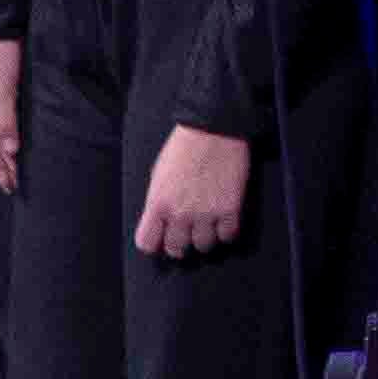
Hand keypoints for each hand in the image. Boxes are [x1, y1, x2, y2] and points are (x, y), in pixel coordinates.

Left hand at [136, 123, 253, 260]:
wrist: (214, 129)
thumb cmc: (183, 147)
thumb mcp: (158, 174)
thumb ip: (158, 201)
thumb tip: (160, 221)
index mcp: (157, 204)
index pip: (147, 243)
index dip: (153, 243)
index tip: (160, 237)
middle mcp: (180, 214)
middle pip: (176, 249)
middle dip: (179, 244)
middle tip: (185, 233)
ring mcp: (206, 214)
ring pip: (203, 246)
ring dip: (203, 238)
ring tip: (205, 224)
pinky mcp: (230, 210)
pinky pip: (227, 236)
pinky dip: (225, 231)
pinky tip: (222, 220)